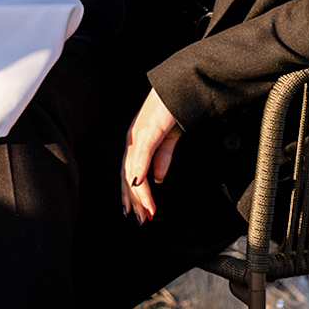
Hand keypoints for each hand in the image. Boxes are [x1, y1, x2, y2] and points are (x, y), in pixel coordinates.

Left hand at [122, 89, 180, 223]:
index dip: (131, 194)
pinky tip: (139, 184)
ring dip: (140, 193)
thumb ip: (162, 158)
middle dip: (133, 200)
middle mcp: (132, 139)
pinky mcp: (148, 130)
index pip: (129, 173)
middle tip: (140, 220)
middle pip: (127, 175)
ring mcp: (138, 135)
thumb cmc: (173, 109)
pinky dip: (139, 171)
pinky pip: (142, 155)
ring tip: (147, 211)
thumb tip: (157, 179)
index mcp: (136, 142)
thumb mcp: (168, 138)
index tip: (136, 212)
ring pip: (134, 170)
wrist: (181, 88)